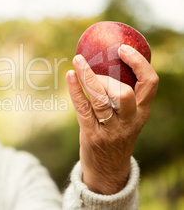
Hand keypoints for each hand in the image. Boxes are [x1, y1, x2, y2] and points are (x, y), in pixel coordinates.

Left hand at [66, 44, 158, 194]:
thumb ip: (123, 97)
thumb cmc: (115, 136)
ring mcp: (111, 130)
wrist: (108, 171)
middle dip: (107, 77)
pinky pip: (83, 108)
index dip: (139, 63)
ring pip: (101, 100)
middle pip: (124, 93)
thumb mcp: (127, 118)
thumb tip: (106, 63)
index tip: (123, 48)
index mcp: (142, 112)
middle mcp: (130, 121)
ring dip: (88, 78)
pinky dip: (76, 90)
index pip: (150, 83)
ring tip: (78, 62)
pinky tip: (70, 76)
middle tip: (91, 69)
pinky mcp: (92, 135)